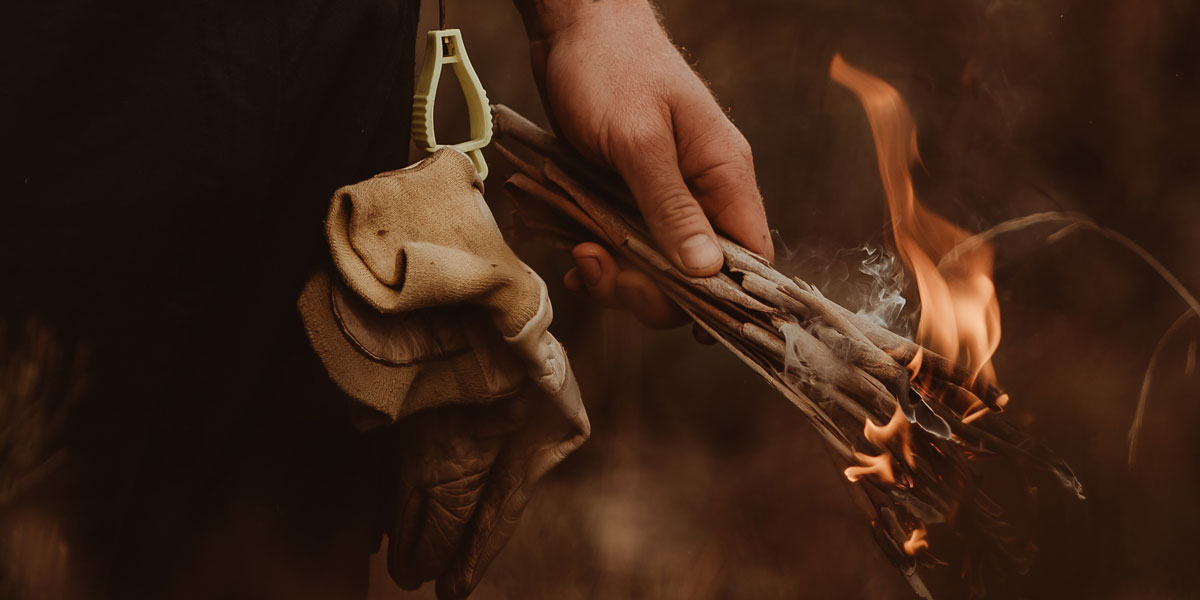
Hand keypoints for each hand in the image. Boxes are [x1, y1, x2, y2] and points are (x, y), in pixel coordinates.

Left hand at [522, 0, 772, 327]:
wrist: (573, 27)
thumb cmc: (611, 68)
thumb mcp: (639, 140)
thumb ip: (672, 206)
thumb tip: (708, 271)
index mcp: (724, 176)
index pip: (750, 259)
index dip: (726, 300)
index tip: (681, 317)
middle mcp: (703, 193)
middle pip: (698, 277)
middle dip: (650, 291)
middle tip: (598, 269)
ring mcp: (665, 198)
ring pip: (657, 270)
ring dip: (616, 277)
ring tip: (577, 256)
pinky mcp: (630, 198)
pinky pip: (627, 250)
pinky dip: (601, 260)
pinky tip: (574, 256)